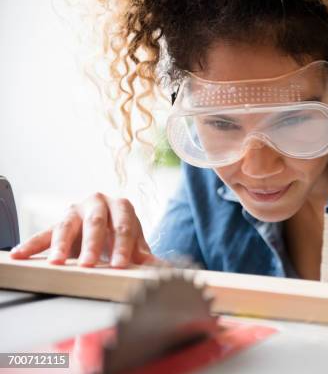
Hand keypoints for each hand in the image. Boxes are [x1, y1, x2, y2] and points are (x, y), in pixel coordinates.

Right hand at [9, 192, 158, 267]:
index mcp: (122, 206)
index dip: (123, 247)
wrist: (103, 225)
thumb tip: (163, 269)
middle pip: (96, 224)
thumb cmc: (120, 234)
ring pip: (68, 226)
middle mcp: (98, 203)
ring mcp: (75, 211)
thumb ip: (145, 255)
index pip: (124, 227)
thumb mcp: (134, 243)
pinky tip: (19, 254)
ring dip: (62, 246)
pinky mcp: (57, 221)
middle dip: (93, 245)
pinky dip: (31, 244)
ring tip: (58, 262)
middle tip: (90, 265)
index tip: (121, 266)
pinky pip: (42, 233)